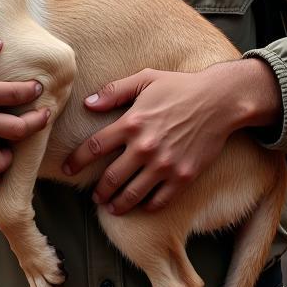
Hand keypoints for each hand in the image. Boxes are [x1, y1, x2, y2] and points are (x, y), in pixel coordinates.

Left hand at [61, 59, 279, 215]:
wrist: (219, 101)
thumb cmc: (180, 87)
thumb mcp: (145, 79)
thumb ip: (114, 91)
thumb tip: (89, 104)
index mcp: (132, 123)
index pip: (94, 147)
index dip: (76, 161)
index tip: (68, 169)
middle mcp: (145, 147)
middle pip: (110, 178)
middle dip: (98, 191)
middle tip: (94, 196)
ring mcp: (164, 165)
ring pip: (131, 195)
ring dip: (117, 204)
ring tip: (111, 207)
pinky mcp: (182, 177)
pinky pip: (158, 201)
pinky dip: (146, 207)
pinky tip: (141, 205)